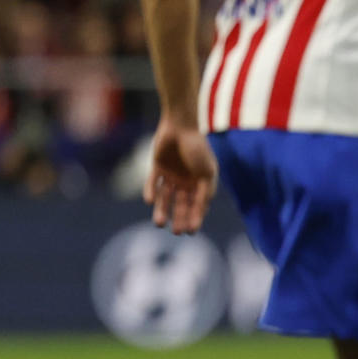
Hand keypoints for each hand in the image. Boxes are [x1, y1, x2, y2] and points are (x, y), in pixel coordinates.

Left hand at [144, 118, 217, 233]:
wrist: (181, 126)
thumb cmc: (198, 148)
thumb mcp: (207, 172)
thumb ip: (205, 190)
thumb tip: (202, 210)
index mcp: (201, 182)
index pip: (198, 205)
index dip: (195, 218)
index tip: (192, 231)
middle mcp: (186, 181)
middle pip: (181, 204)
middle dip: (179, 218)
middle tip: (176, 232)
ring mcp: (171, 175)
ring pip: (166, 197)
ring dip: (163, 210)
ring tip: (159, 223)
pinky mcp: (157, 167)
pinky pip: (153, 183)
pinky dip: (151, 192)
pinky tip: (150, 201)